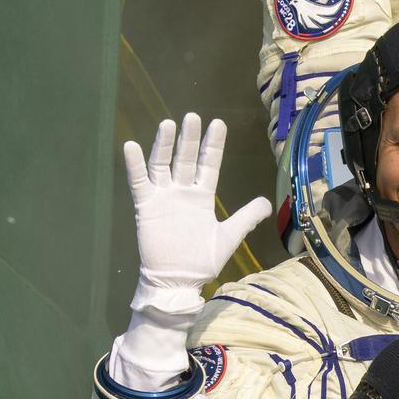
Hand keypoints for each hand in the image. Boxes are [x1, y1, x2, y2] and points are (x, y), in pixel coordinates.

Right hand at [125, 115, 270, 313]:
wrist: (178, 281)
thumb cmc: (202, 260)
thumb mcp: (229, 236)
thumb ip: (246, 218)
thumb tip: (267, 204)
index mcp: (203, 196)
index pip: (209, 164)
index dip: (213, 145)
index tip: (218, 123)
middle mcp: (183, 191)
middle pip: (186, 159)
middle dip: (190, 138)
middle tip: (192, 116)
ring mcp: (164, 197)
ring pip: (163, 165)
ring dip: (164, 145)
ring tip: (168, 125)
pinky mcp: (146, 207)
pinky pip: (139, 183)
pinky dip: (134, 165)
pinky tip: (131, 146)